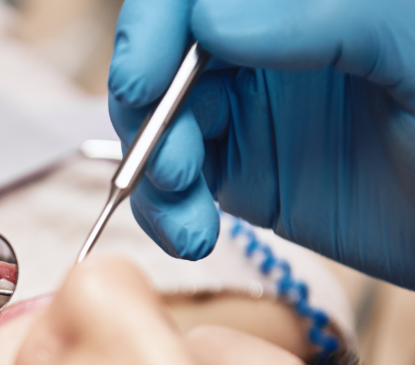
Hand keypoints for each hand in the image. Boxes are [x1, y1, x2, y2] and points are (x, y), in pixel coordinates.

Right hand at [107, 0, 414, 287]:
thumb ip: (327, 16)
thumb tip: (213, 18)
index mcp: (304, 1)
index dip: (154, 29)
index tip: (142, 81)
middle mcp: (266, 44)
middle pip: (163, 60)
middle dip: (150, 116)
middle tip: (172, 166)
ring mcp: (250, 108)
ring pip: (159, 125)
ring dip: (153, 175)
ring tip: (188, 221)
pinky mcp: (242, 170)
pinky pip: (176, 183)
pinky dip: (166, 211)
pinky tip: (191, 235)